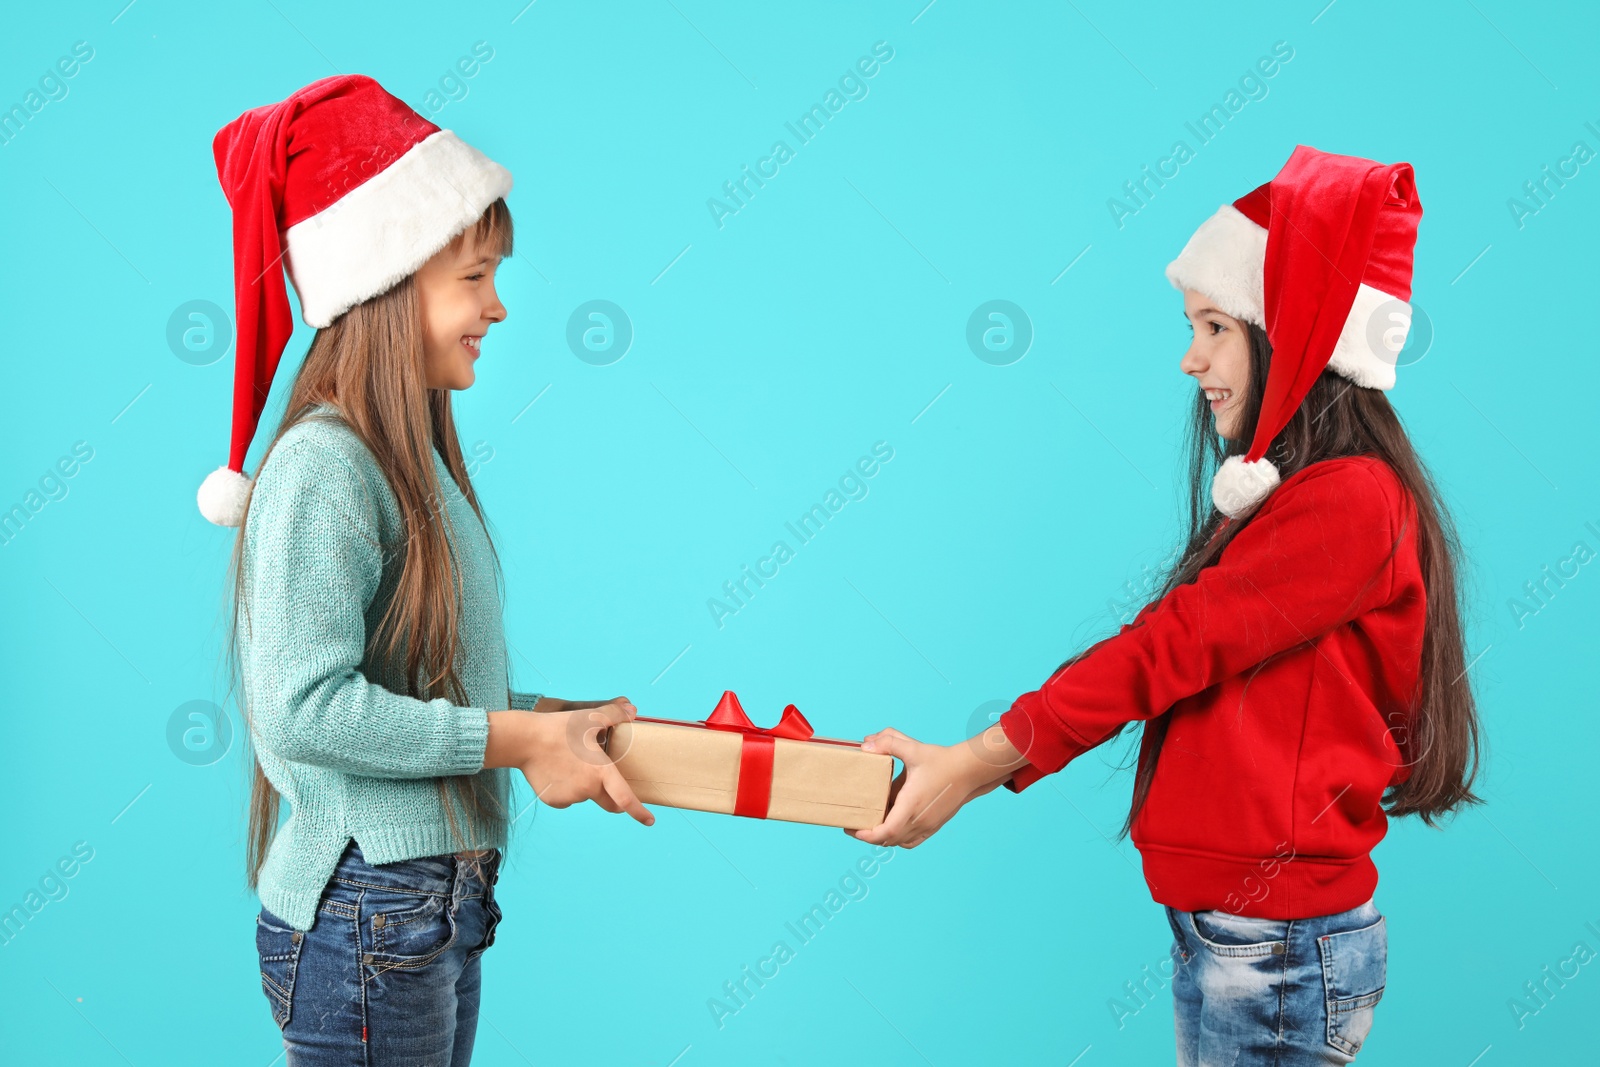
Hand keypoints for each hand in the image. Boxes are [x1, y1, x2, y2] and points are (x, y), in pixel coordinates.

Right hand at [486, 699, 654, 825]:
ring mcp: (570, 797)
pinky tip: (555, 771)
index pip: (625, 798)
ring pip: (584, 796)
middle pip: (608, 802)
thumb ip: (614, 714)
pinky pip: (566, 798)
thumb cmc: (560, 728)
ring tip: (567, 762)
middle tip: (608, 784)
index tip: (650, 820)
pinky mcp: (554, 800)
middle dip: (614, 800)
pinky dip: (565, 789)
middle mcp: (588, 789)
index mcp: (600, 772)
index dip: (639, 811)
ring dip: (583, 786)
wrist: (525, 741)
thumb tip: (633, 710)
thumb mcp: (590, 717)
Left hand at [847, 725, 1026, 847]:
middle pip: (889, 840)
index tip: (852, 829)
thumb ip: (888, 743)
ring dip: (884, 838)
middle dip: (869, 836)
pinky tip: (892, 827)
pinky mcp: (934, 826)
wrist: (968, 770)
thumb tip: (866, 744)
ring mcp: (928, 825)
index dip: (867, 835)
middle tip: (854, 825)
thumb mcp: (913, 748)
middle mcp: (920, 819)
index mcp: (912, 803)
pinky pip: (912, 841)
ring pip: (900, 842)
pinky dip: (898, 838)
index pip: (887, 831)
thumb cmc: (941, 760)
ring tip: (871, 826)